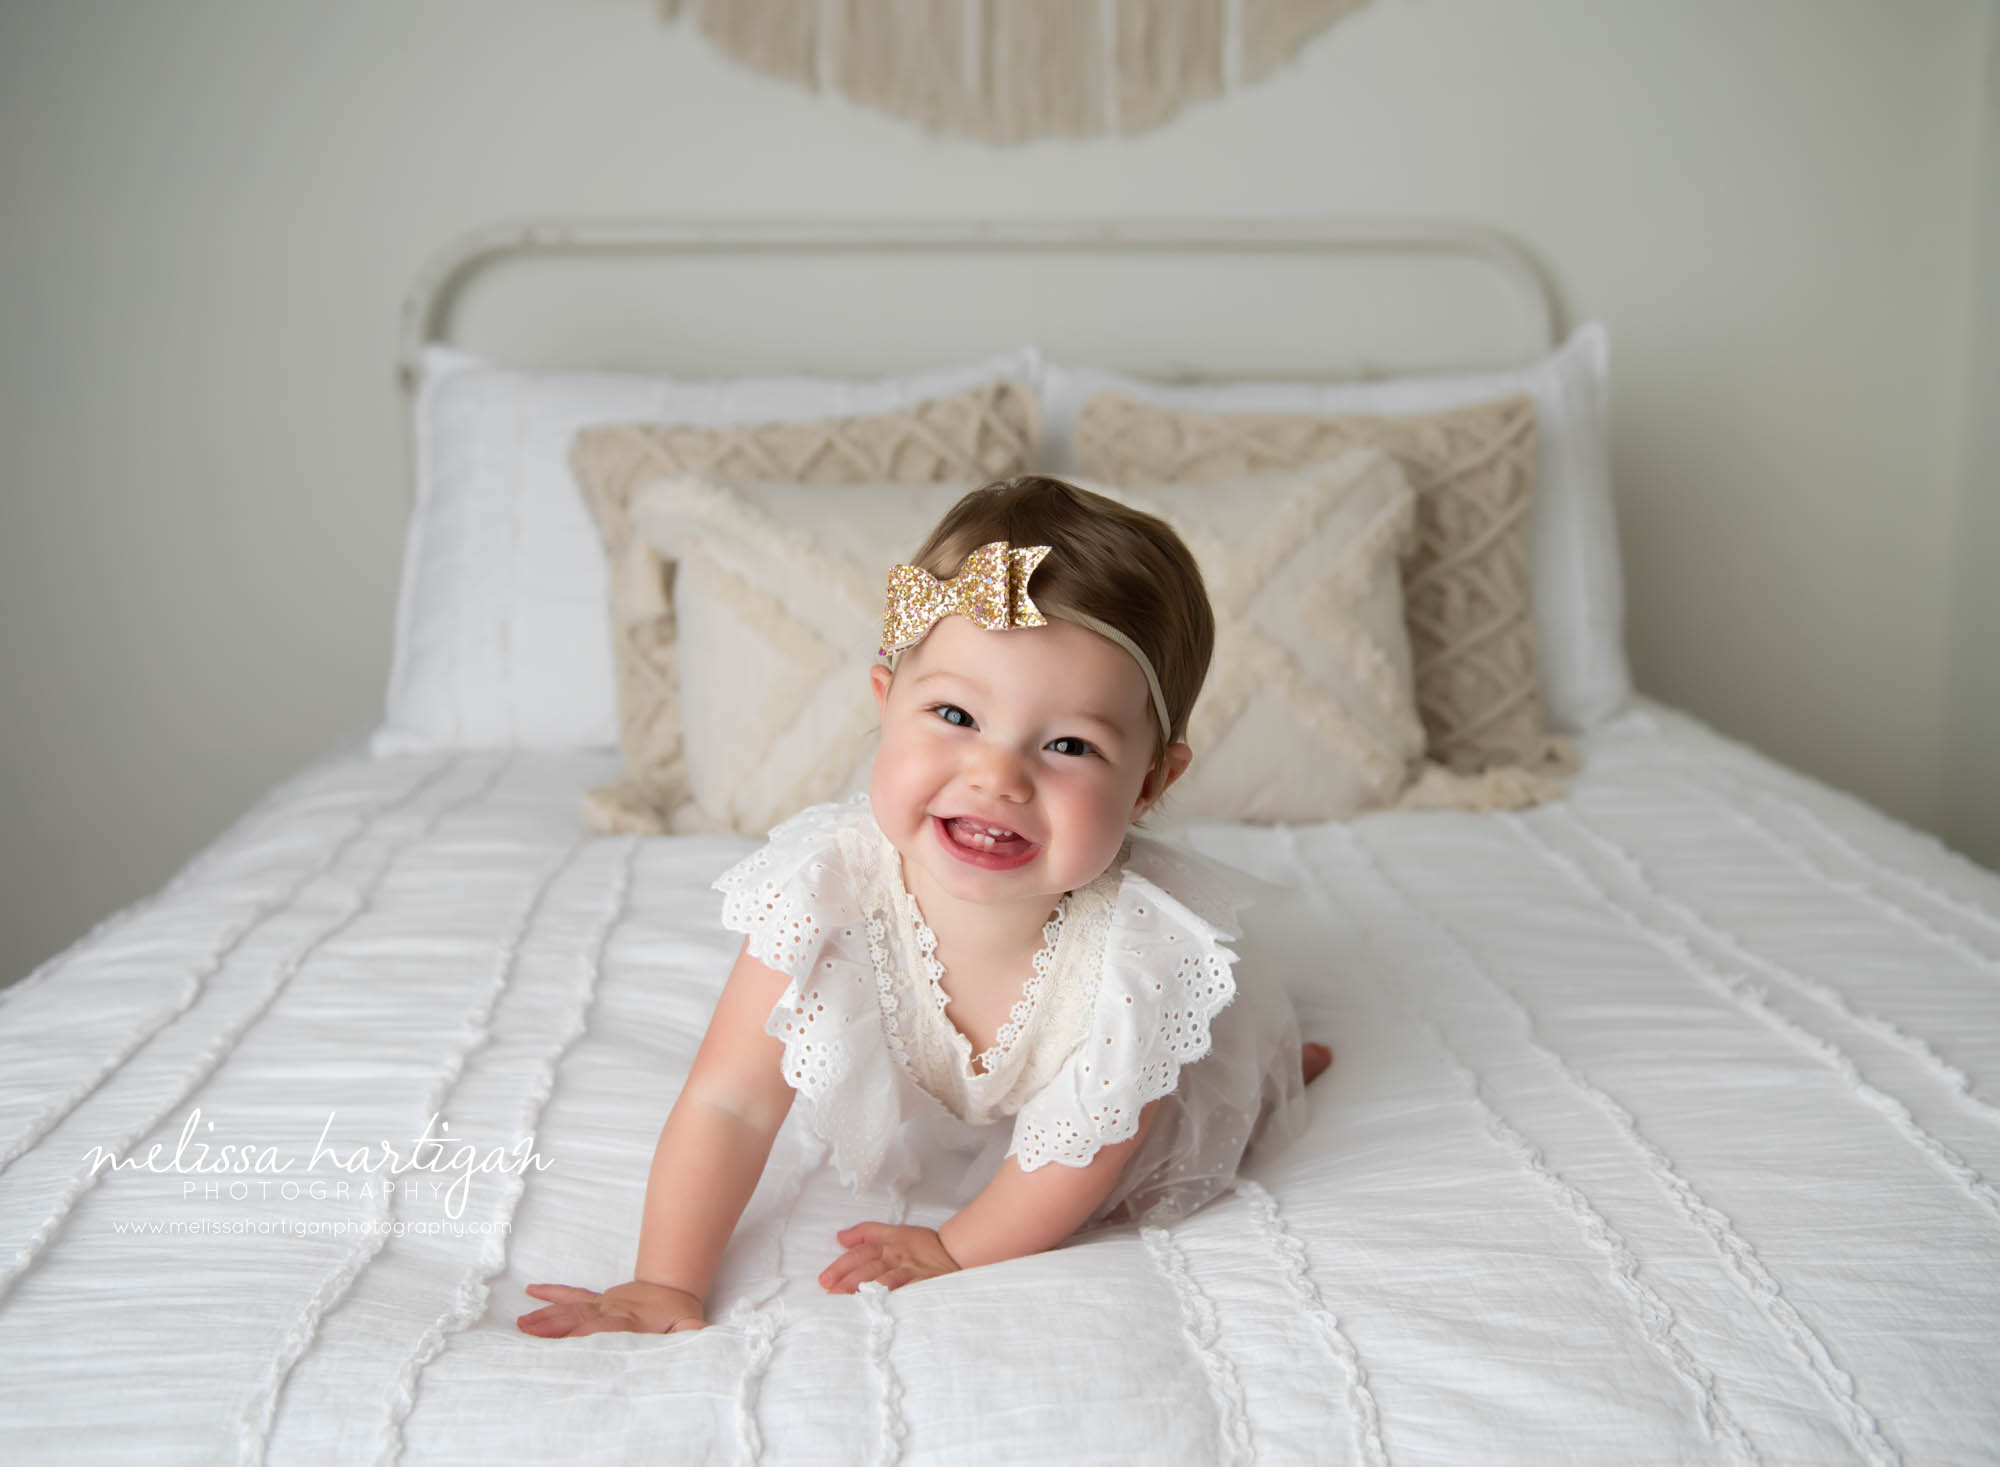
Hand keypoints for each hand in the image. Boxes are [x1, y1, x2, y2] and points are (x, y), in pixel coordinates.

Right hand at [516, 1280, 706, 1336]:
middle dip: (555, 1325)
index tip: (569, 1342)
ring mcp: (603, 1303)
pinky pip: (572, 1295)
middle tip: (527, 1331)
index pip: (608, 1328)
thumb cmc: (680, 1316)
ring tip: (522, 1323)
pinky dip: (552, 1294)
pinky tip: (531, 1292)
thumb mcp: (690, 1328)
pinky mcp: (598, 1301)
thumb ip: (691, 1337)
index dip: (589, 1334)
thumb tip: (697, 1342)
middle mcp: (613, 1309)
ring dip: (547, 1315)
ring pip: (571, 1308)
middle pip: (581, 1317)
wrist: (675, 1287)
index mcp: (633, 1321)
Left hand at [819, 1222, 960, 1293]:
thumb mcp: (895, 1231)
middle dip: (848, 1281)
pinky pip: (909, 1293)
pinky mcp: (926, 1284)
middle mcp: (898, 1257)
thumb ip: (866, 1233)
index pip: (861, 1253)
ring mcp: (912, 1272)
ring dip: (868, 1291)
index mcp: (889, 1244)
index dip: (842, 1265)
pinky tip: (883, 1309)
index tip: (824, 1280)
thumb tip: (840, 1237)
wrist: (957, 1252)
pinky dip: (896, 1300)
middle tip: (831, 1294)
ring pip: (887, 1281)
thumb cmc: (923, 1244)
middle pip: (870, 1267)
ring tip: (850, 1304)